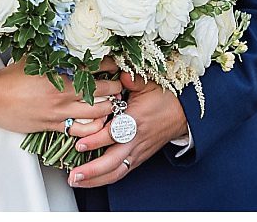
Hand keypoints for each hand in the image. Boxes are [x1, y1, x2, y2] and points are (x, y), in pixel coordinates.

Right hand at [0, 59, 123, 136]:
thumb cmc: (9, 77)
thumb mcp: (33, 58)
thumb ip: (52, 52)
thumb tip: (65, 41)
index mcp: (61, 72)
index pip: (96, 66)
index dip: (110, 65)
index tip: (115, 64)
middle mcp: (65, 92)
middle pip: (104, 91)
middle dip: (116, 88)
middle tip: (119, 85)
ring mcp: (61, 111)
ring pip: (98, 113)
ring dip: (110, 108)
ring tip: (112, 104)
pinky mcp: (54, 126)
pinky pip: (81, 130)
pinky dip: (94, 128)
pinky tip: (97, 123)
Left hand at [66, 80, 188, 187]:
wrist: (183, 114)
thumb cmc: (163, 98)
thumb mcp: (148, 83)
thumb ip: (132, 80)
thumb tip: (120, 75)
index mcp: (137, 120)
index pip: (114, 134)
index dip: (96, 141)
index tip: (79, 145)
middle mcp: (137, 140)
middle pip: (114, 161)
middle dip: (92, 170)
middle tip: (73, 175)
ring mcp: (137, 152)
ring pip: (116, 172)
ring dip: (95, 179)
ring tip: (75, 181)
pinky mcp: (138, 158)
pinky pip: (120, 172)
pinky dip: (104, 179)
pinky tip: (89, 181)